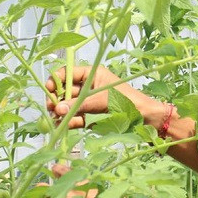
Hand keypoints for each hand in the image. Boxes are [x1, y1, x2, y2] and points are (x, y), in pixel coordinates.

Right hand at [46, 66, 164, 128]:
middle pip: (65, 90)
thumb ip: (81, 104)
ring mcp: (89, 102)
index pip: (68, 73)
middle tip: (51, 108)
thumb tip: (58, 109)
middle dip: (56, 99)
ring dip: (60, 112)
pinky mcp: (91, 117)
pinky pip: (75, 117)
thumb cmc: (129, 102)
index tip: (50, 90)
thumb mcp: (103, 100)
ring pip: (68, 105)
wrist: (147, 119)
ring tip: (55, 119)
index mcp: (92, 74)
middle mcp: (88, 87)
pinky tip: (64, 125)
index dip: (57, 80)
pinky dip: (68, 121)